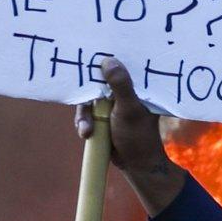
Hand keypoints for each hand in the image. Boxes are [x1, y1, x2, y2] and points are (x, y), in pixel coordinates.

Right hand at [76, 59, 186, 215]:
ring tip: (87, 130)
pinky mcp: (103, 116)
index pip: (120, 65)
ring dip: (84, 115)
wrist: (135, 164)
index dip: (104, 61)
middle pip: (97, 82)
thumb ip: (120, 85)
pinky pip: (86, 112)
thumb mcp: (129, 108)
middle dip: (88, 96)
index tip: (88, 55)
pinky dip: (84, 122)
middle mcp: (125, 91)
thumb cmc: (138, 136)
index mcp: (138, 85)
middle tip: (84, 105)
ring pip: (89, 100)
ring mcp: (113, 104)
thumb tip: (108, 61)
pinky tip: (87, 133)